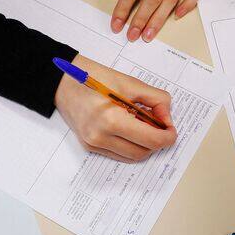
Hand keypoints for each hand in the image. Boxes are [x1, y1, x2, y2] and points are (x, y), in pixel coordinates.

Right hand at [54, 54, 176, 161]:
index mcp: (111, 119)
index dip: (167, 137)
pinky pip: (119, 154)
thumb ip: (155, 100)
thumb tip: (167, 119)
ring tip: (142, 124)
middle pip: (143, 152)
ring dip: (144, 145)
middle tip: (160, 124)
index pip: (150, 140)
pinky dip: (130, 145)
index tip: (171, 129)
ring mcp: (93, 144)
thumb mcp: (130, 83)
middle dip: (157, 141)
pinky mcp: (89, 146)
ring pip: (132, 156)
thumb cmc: (94, 78)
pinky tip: (129, 128)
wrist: (63, 82)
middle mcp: (100, 137)